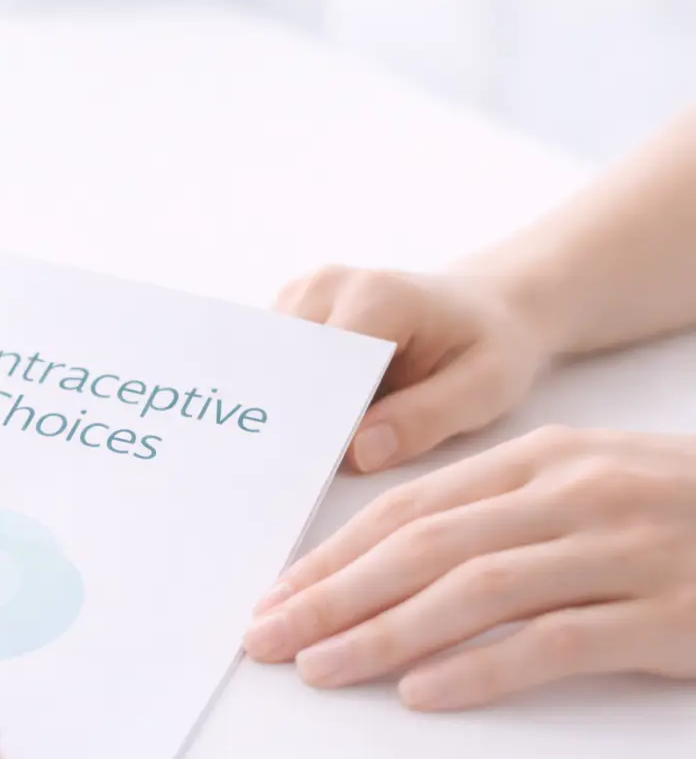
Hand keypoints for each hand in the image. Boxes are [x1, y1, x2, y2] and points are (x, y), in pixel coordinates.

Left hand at [241, 426, 695, 710]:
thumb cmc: (681, 512)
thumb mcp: (587, 485)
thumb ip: (498, 511)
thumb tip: (386, 561)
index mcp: (546, 458)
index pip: (412, 507)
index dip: (335, 553)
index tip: (275, 594)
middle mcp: (577, 493)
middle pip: (426, 545)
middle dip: (334, 593)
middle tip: (267, 637)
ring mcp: (626, 550)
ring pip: (476, 588)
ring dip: (385, 632)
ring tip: (321, 669)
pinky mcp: (671, 613)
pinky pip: (557, 642)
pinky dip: (482, 668)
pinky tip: (424, 693)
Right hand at [273, 266, 554, 471]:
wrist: (487, 307)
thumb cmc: (491, 347)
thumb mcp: (486, 388)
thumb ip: (424, 419)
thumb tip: (357, 454)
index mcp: (377, 296)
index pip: (321, 370)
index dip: (318, 422)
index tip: (320, 472)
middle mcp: (326, 286)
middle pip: (284, 367)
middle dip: (292, 420)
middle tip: (304, 473)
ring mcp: (302, 295)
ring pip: (267, 367)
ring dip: (283, 410)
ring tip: (304, 451)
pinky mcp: (290, 311)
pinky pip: (270, 363)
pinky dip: (283, 398)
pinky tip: (304, 426)